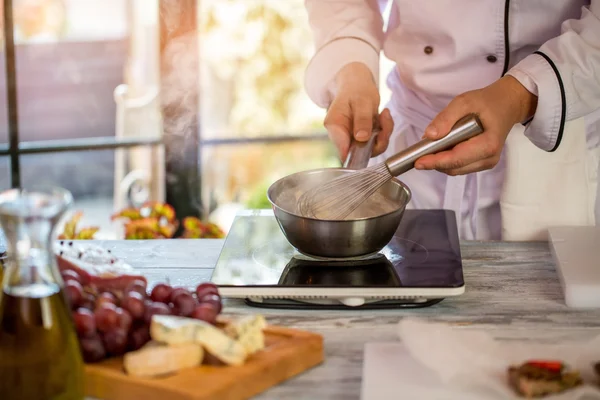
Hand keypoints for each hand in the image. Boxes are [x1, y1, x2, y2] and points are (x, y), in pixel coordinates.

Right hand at [324, 62, 393, 160]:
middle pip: (360, 152)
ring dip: (384, 134)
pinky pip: (377, 142)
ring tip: (385, 115)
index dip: (357, 153)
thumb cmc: (355, 89)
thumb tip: (361, 138)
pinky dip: (385, 130)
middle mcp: (342, 135)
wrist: (357, 83)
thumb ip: (361, 120)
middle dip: (378, 140)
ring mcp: (352, 138)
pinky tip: (384, 116)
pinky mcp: (362, 138)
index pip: (342, 149)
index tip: (371, 142)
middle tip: (384, 120)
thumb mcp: (361, 100)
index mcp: (334, 126)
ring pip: (371, 149)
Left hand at [414, 75, 537, 174]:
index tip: (417, 161)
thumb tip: (430, 135)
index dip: (435, 161)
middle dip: (434, 161)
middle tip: (418, 151)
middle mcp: (489, 158)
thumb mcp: (465, 101)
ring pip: (455, 169)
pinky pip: (459, 166)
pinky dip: (447, 159)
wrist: (507, 105)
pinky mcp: (481, 162)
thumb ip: (446, 118)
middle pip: (453, 167)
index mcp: (488, 144)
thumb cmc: (488, 102)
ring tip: (432, 145)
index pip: (456, 159)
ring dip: (440, 161)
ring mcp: (486, 162)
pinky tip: (443, 147)